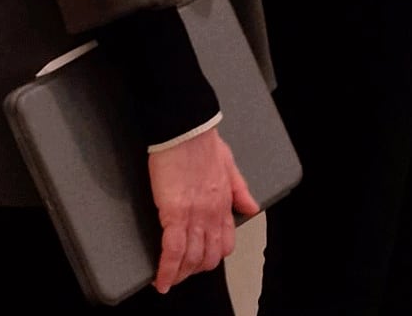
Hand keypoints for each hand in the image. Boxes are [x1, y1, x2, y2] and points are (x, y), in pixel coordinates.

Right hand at [147, 127, 255, 293]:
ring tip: (168, 281)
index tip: (201, 262)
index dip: (213, 257)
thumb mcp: (229, 165)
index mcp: (224, 201)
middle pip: (209, 256)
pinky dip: (166, 270)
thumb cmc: (202, 143)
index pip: (225, 241)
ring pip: (191, 258)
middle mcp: (212, 212)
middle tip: (181, 274)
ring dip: (180, 274)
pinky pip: (172, 250)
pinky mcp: (174, 213)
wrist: (186, 129)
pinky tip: (160, 280)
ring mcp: (194, 214)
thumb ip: (240, 190)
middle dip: (195, 270)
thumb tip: (251, 208)